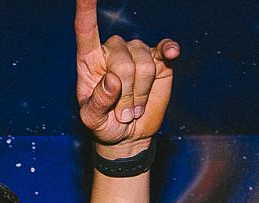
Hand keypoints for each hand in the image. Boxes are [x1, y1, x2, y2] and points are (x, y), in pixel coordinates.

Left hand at [75, 4, 177, 151]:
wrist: (128, 134)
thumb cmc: (103, 124)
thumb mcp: (92, 120)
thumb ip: (97, 103)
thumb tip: (111, 80)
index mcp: (89, 60)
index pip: (86, 30)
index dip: (86, 11)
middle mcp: (113, 51)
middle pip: (123, 61)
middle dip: (125, 93)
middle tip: (122, 113)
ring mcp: (136, 53)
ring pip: (143, 64)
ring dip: (140, 93)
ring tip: (133, 108)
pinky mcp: (158, 60)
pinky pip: (164, 48)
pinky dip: (169, 49)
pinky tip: (172, 52)